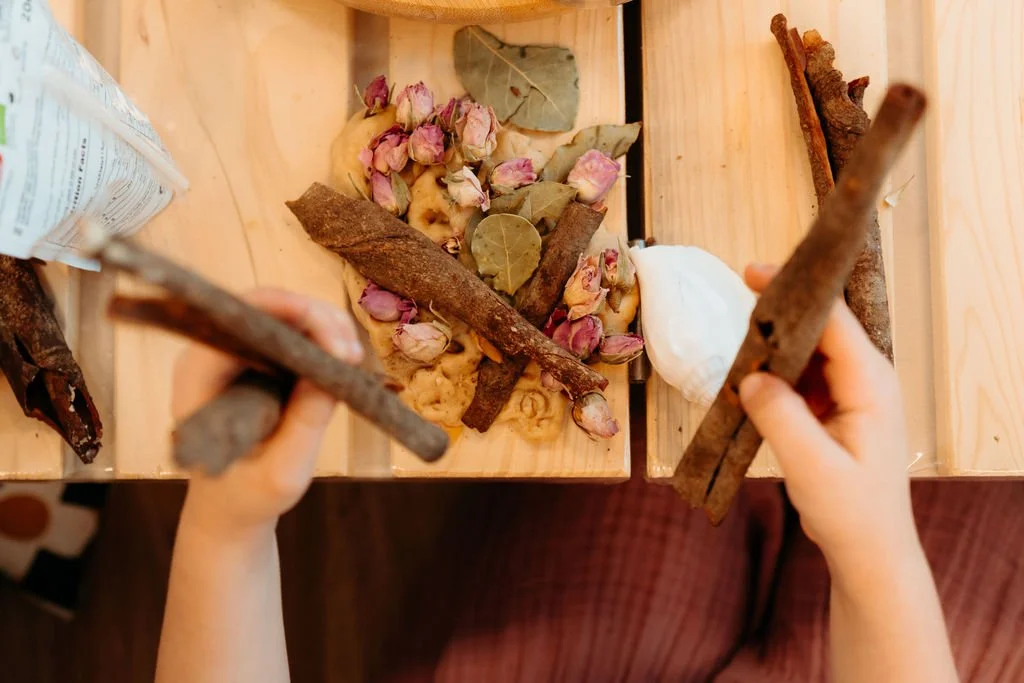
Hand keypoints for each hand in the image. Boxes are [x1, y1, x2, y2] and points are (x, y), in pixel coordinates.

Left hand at [171, 288, 362, 540]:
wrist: (233, 508)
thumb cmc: (248, 496)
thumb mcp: (281, 472)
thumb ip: (305, 424)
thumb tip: (335, 372)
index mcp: (199, 378)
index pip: (236, 319)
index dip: (284, 311)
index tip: (331, 336)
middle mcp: (216, 355)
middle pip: (266, 308)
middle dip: (315, 319)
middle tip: (352, 353)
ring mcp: (242, 354)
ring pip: (288, 315)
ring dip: (327, 327)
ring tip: (354, 360)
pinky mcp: (266, 361)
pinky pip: (298, 333)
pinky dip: (327, 340)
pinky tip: (349, 363)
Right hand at [738, 264, 919, 588]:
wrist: (869, 550)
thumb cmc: (851, 511)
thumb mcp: (812, 465)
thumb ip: (780, 417)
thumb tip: (748, 378)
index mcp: (871, 384)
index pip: (833, 321)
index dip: (793, 293)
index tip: (751, 274)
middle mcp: (865, 379)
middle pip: (820, 328)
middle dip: (778, 314)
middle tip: (737, 303)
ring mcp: (849, 392)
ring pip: (807, 350)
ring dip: (772, 347)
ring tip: (737, 347)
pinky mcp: (833, 407)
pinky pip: (800, 376)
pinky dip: (774, 374)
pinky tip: (748, 381)